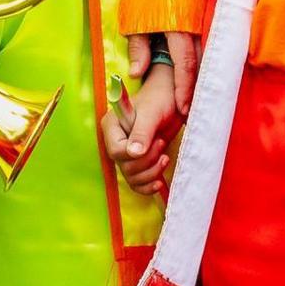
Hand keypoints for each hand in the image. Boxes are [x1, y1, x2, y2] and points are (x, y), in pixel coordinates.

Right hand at [106, 61, 183, 197]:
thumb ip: (142, 132)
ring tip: (165, 158)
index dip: (136, 154)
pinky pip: (137, 183)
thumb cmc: (159, 99)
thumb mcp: (151, 114)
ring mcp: (126, 153)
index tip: (156, 141)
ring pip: (132, 177)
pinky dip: (148, 185)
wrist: (172, 99)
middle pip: (125, 167)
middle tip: (162, 143)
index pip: (116, 151)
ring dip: (151, 173)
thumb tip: (134, 153)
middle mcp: (115, 141)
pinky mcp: (138, 161)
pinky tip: (160, 182)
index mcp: (112, 127)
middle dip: (147, 162)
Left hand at [127, 28, 199, 114]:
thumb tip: (136, 73)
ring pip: (204, 59)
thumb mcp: (135, 23)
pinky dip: (198, 67)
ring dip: (198, 80)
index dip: (184, 88)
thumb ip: (137, 48)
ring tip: (191, 100)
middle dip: (195, 90)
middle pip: (199, 66)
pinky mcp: (198, 26)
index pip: (185, 65)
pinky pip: (202, 51)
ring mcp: (198, 27)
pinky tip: (193, 80)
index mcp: (178, 31)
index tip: (182, 108)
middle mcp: (193, 30)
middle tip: (188, 111)